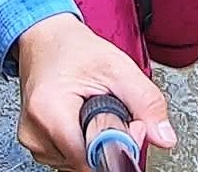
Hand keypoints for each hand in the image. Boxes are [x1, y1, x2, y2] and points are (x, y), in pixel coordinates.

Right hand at [15, 14, 175, 169]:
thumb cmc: (73, 48)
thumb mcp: (117, 65)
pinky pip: (69, 158)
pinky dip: (82, 143)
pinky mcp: (36, 143)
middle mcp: (36, 132)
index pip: (91, 158)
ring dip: (95, 143)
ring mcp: (34, 140)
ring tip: (93, 110)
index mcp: (51, 111)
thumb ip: (145, 101)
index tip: (127, 122)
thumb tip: (164, 136)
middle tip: (113, 110)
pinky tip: (83, 119)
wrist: (46, 39)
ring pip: (79, 163)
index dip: (119, 145)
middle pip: (86, 162)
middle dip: (108, 143)